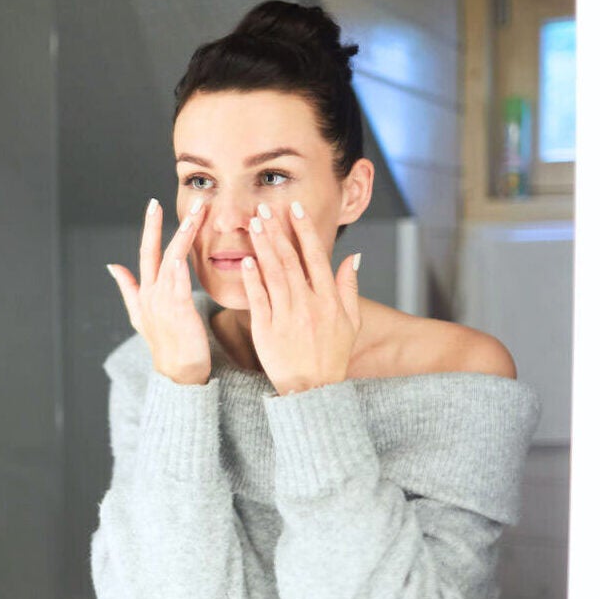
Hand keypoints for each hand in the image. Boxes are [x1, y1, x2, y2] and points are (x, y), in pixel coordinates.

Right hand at [108, 197, 210, 385]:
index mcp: (145, 292)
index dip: (149, 227)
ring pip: (172, 261)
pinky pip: (178, 286)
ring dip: (182, 237)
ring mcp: (163, 302)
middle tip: (164, 200)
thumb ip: (128, 288)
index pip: (145, 252)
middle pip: (154, 252)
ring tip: (194, 216)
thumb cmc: (166, 344)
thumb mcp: (140, 314)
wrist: (178, 372)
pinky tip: (183, 255)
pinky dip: (179, 270)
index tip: (153, 204)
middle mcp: (151, 294)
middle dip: (157, 224)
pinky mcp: (178, 312)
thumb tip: (112, 266)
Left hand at [240, 201, 360, 394]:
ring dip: (263, 247)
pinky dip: (252, 280)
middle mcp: (308, 304)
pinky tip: (246, 261)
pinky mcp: (266, 331)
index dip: (304, 230)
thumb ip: (349, 288)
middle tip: (264, 208)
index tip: (294, 209)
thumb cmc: (331, 356)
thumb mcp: (351, 322)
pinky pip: (258, 300)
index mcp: (329, 300)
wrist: (312, 390)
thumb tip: (353, 257)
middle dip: (277, 231)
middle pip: (291, 260)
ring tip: (253, 225)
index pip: (316, 256)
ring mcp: (287, 317)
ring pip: (273, 274)